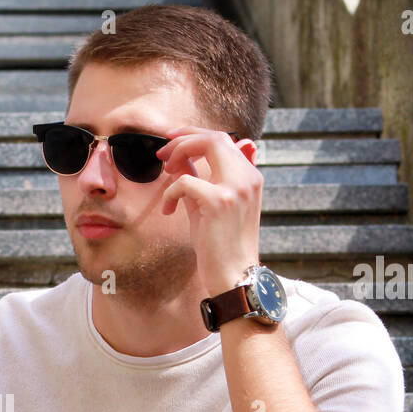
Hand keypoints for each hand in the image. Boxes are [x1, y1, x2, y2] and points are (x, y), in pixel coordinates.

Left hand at [155, 127, 263, 297]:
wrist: (234, 276)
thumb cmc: (221, 245)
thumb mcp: (209, 206)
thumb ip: (201, 179)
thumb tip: (181, 157)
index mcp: (249, 177)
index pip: (224, 140)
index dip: (195, 135)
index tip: (172, 140)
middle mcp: (247, 177)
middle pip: (216, 136)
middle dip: (184, 138)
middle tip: (163, 152)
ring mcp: (236, 187)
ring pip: (206, 145)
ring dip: (178, 153)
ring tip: (165, 172)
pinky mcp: (220, 201)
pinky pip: (186, 180)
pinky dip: (171, 192)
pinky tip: (168, 209)